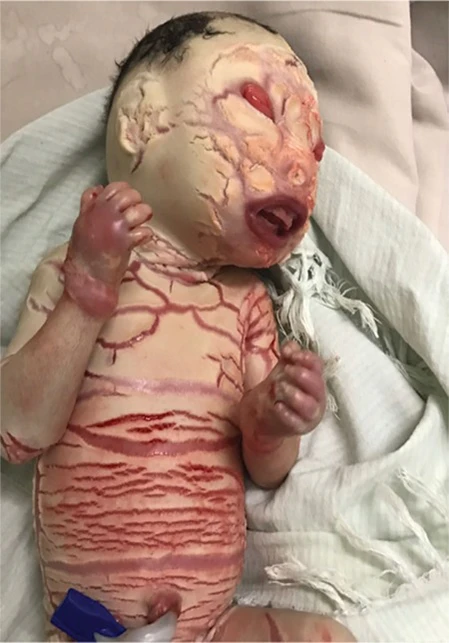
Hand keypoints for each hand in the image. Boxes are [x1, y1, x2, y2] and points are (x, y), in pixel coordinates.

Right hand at [63, 182, 151, 317]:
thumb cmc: (83, 255)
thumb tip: (97, 188)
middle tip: (137, 216)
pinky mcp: (125, 242)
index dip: (125, 192)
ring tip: (140, 226)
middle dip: (138, 203)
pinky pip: (145, 231)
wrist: (86, 279)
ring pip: (141, 209)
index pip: (114, 187)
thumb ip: (88, 205)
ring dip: (144, 217)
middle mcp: (103, 214)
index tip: (127, 203)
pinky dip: (146, 235)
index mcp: (92, 209)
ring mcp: (114, 226)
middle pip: (130, 195)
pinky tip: (140, 241)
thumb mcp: (81, 224)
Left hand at [241, 341, 325, 448]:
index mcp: (315, 378)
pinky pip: (297, 422)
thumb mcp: (283, 368)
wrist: (266, 414)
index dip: (306, 358)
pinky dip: (287, 414)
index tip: (292, 355)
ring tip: (280, 388)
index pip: (318, 366)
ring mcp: (311, 414)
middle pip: (317, 385)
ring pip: (310, 406)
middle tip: (287, 370)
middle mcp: (317, 396)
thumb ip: (289, 355)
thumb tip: (290, 347)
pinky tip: (277, 406)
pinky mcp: (301, 428)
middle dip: (302, 376)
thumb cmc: (280, 388)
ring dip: (295, 395)